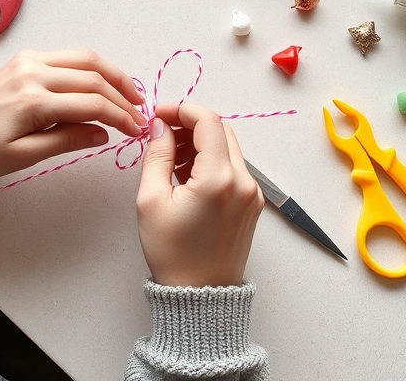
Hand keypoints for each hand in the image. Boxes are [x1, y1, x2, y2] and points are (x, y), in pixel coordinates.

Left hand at [0, 50, 145, 178]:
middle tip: (140, 113)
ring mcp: (29, 59)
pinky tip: (103, 82)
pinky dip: (92, 67)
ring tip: (131, 94)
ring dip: (112, 75)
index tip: (136, 130)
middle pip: (93, 76)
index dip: (119, 116)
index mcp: (32, 100)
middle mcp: (33, 71)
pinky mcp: (26, 57)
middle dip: (122, 95)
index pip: (90, 103)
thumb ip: (67, 140)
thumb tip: (104, 134)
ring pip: (85, 58)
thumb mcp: (24, 156)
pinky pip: (68, 56)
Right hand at [136, 103, 263, 287]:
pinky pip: (233, 167)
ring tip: (170, 159)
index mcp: (218, 179)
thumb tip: (160, 126)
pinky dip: (211, 160)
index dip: (182, 110)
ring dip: (200, 142)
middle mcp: (243, 182)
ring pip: (228, 147)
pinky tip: (187, 174)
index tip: (159, 115)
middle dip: (189, 124)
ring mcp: (252, 192)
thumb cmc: (172, 253)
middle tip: (162, 134)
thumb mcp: (151, 201)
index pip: (208, 121)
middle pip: (220, 130)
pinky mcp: (253, 202)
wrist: (200, 296)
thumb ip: (157, 155)